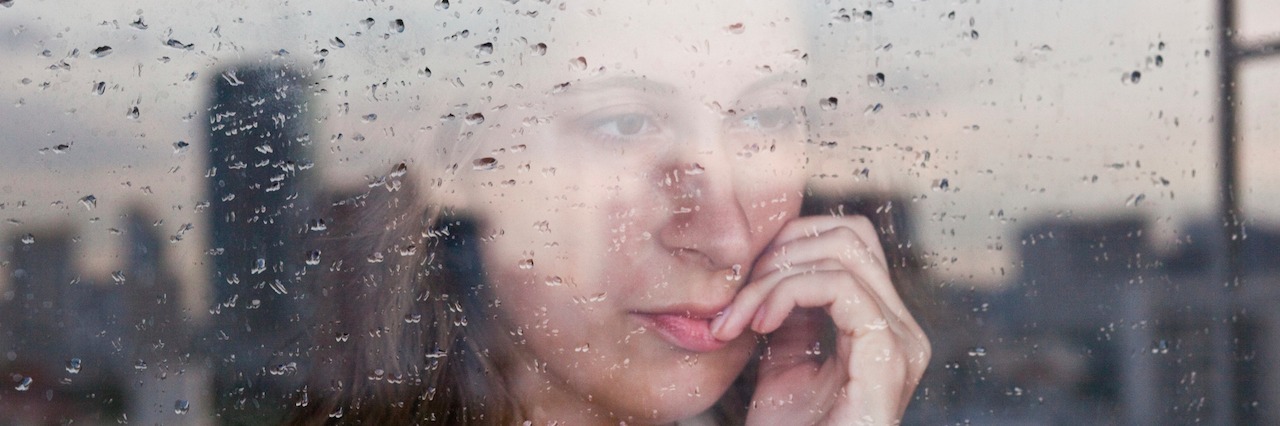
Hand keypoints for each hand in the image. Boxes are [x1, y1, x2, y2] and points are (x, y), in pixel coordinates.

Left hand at [710, 215, 930, 424]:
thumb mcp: (784, 362)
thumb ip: (791, 314)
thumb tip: (774, 264)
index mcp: (882, 327)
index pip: (847, 240)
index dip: (788, 244)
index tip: (741, 285)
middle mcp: (902, 330)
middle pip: (849, 234)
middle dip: (779, 251)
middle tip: (737, 298)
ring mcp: (901, 342)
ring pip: (841, 253)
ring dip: (772, 277)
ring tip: (738, 318)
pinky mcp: (889, 357)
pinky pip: (839, 287)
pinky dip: (786, 293)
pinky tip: (758, 324)